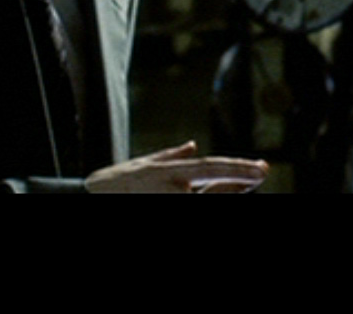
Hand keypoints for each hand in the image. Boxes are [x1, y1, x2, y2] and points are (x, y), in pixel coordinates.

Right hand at [86, 141, 268, 193]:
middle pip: (216, 191)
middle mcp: (174, 190)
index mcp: (169, 173)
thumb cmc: (114, 184)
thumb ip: (170, 155)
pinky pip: (194, 202)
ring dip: (224, 193)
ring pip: (206, 200)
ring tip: (244, 184)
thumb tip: (192, 144)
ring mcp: (170, 202)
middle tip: (260, 174)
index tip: (262, 168)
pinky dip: (210, 196)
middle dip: (240, 184)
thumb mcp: (142, 164)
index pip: (211, 169)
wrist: (89, 200)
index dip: (239, 169)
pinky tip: (226, 191)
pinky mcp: (165, 208)